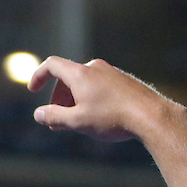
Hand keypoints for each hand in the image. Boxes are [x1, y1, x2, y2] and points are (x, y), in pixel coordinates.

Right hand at [27, 57, 171, 142]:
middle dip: (58, 98)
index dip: (38, 76)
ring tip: (76, 121)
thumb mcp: (77, 121)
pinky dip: (91, 98)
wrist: (153, 116)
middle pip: (68, 77)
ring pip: (85, 83)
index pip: (52, 65)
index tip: (33, 90)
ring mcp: (112, 73)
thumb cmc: (113, 118)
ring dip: (74, 100)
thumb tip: (39, 114)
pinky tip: (98, 117)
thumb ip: (54, 117)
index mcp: (80, 74)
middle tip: (57, 119)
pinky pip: (100, 86)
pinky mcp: (125, 81)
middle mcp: (95, 68)